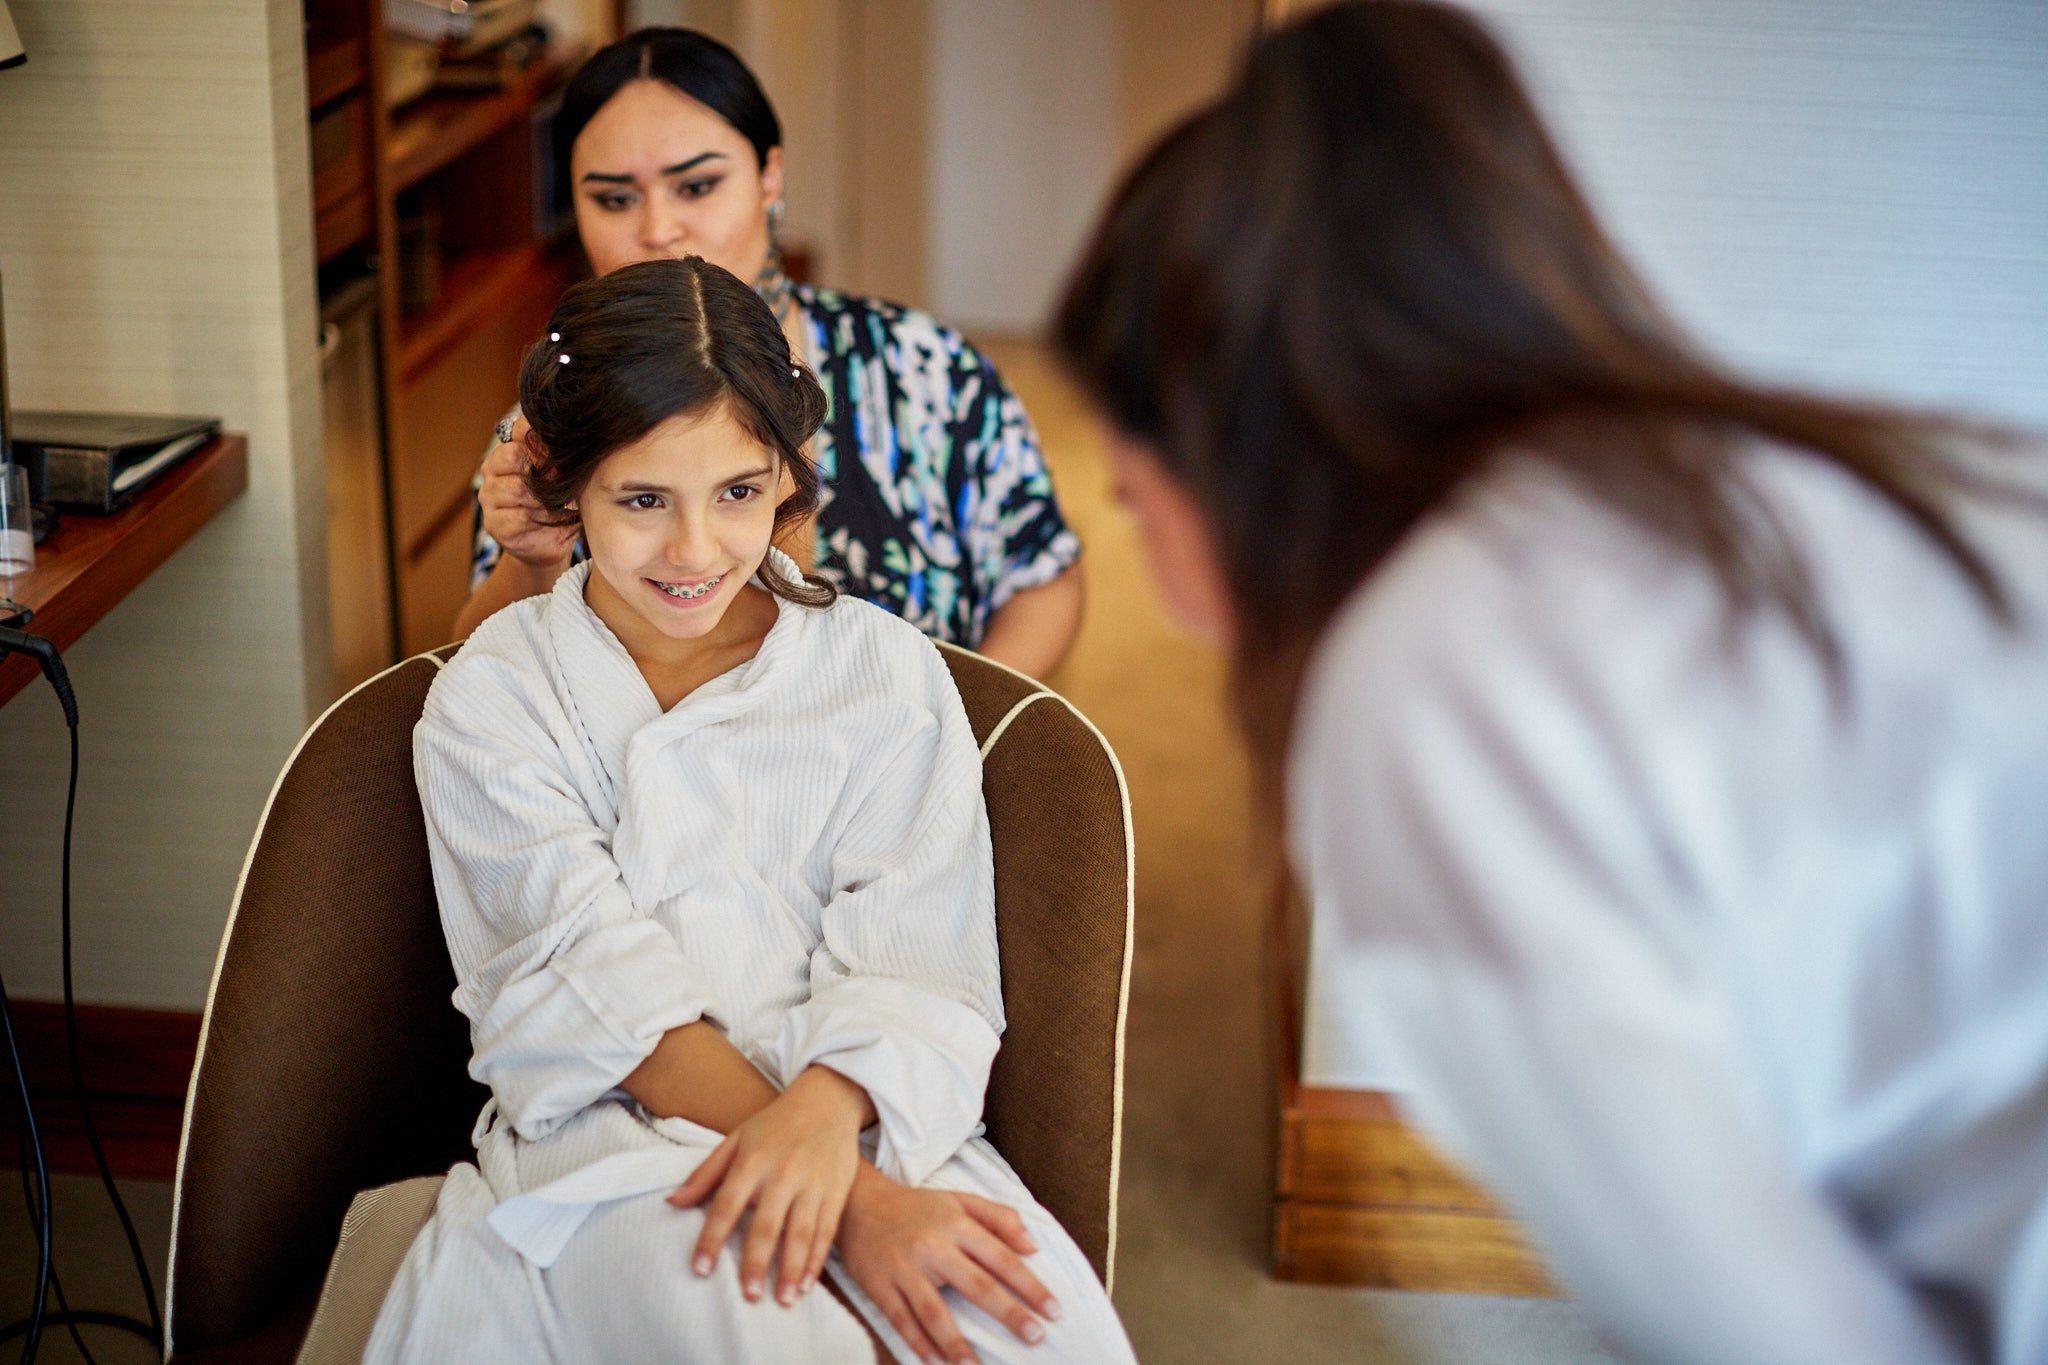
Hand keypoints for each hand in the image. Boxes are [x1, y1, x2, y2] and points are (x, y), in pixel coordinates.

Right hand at [478, 418, 577, 569]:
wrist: (549, 544)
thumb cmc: (557, 504)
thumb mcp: (562, 477)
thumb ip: (558, 458)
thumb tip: (571, 445)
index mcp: (507, 453)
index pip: (518, 430)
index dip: (542, 441)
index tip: (559, 454)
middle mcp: (492, 471)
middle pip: (510, 455)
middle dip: (541, 469)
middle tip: (557, 481)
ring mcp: (489, 498)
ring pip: (515, 488)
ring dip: (540, 498)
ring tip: (552, 505)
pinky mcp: (493, 524)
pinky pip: (518, 516)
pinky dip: (537, 519)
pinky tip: (543, 520)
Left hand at [668, 1067, 871, 1306]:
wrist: (827, 1100)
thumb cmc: (775, 1123)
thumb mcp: (736, 1139)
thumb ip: (705, 1174)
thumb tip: (671, 1203)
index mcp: (752, 1161)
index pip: (726, 1206)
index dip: (711, 1239)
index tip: (700, 1270)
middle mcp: (783, 1174)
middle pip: (767, 1226)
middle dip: (757, 1264)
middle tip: (748, 1296)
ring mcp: (812, 1184)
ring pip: (801, 1234)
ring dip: (791, 1269)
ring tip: (782, 1301)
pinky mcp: (835, 1192)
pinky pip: (826, 1232)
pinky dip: (816, 1260)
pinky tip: (806, 1284)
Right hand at [837, 1167, 1057, 1364]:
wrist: (858, 1204)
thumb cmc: (917, 1206)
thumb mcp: (959, 1200)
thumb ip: (999, 1217)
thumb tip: (1032, 1246)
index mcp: (956, 1223)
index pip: (1000, 1258)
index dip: (1029, 1285)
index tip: (1053, 1309)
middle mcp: (933, 1246)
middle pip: (976, 1285)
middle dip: (1008, 1313)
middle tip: (1035, 1337)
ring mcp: (904, 1268)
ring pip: (934, 1311)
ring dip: (956, 1342)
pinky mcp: (879, 1286)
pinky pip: (901, 1320)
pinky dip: (918, 1342)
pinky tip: (935, 1361)